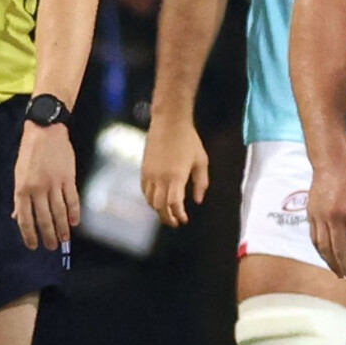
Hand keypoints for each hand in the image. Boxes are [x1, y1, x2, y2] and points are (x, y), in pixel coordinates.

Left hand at [13, 121, 80, 250]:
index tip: (33, 245)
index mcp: (22, 189)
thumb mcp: (18, 175)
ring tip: (64, 239)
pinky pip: (72, 199)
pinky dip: (74, 212)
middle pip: (43, 218)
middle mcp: (37, 189)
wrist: (45, 131)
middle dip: (48, 235)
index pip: (25, 219)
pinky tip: (75, 222)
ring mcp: (54, 184)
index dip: (29, 235)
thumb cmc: (29, 153)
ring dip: (62, 228)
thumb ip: (19, 198)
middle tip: (51, 247)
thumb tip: (17, 217)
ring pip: (59, 212)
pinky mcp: (68, 178)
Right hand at [140, 112, 208, 227]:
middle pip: (159, 207)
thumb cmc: (188, 140)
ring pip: (150, 200)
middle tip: (175, 222)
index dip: (179, 215)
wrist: (169, 122)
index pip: (174, 204)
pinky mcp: (144, 169)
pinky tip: (157, 200)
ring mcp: (150, 174)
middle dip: (167, 218)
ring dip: (158, 210)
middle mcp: (160, 178)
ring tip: (167, 213)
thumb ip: (201, 183)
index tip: (184, 219)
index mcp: (176, 177)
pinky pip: (144, 190)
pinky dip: (150, 199)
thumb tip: (198, 201)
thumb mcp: (202, 161)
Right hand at [305, 149, 345, 286]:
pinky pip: (315, 239)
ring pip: (324, 248)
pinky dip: (321, 252)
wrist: (330, 161)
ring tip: (341, 275)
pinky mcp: (311, 215)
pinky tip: (328, 259)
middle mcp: (334, 218)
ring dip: (333, 264)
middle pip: (340, 250)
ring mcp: (320, 217)